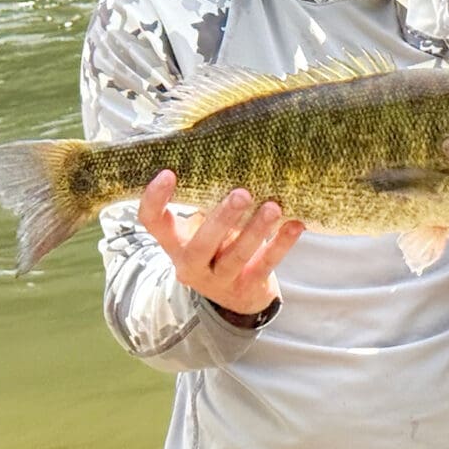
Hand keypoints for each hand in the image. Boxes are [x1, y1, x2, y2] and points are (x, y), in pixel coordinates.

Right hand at [137, 169, 304, 314]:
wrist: (236, 296)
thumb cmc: (220, 246)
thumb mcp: (205, 227)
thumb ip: (208, 200)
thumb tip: (229, 152)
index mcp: (175, 242)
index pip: (152, 222)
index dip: (154, 199)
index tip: (168, 172)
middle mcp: (191, 264)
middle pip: (200, 245)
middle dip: (222, 219)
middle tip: (242, 194)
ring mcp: (218, 281)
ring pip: (236, 257)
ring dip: (256, 231)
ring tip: (273, 208)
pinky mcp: (246, 290)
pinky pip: (265, 266)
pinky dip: (281, 245)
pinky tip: (295, 226)